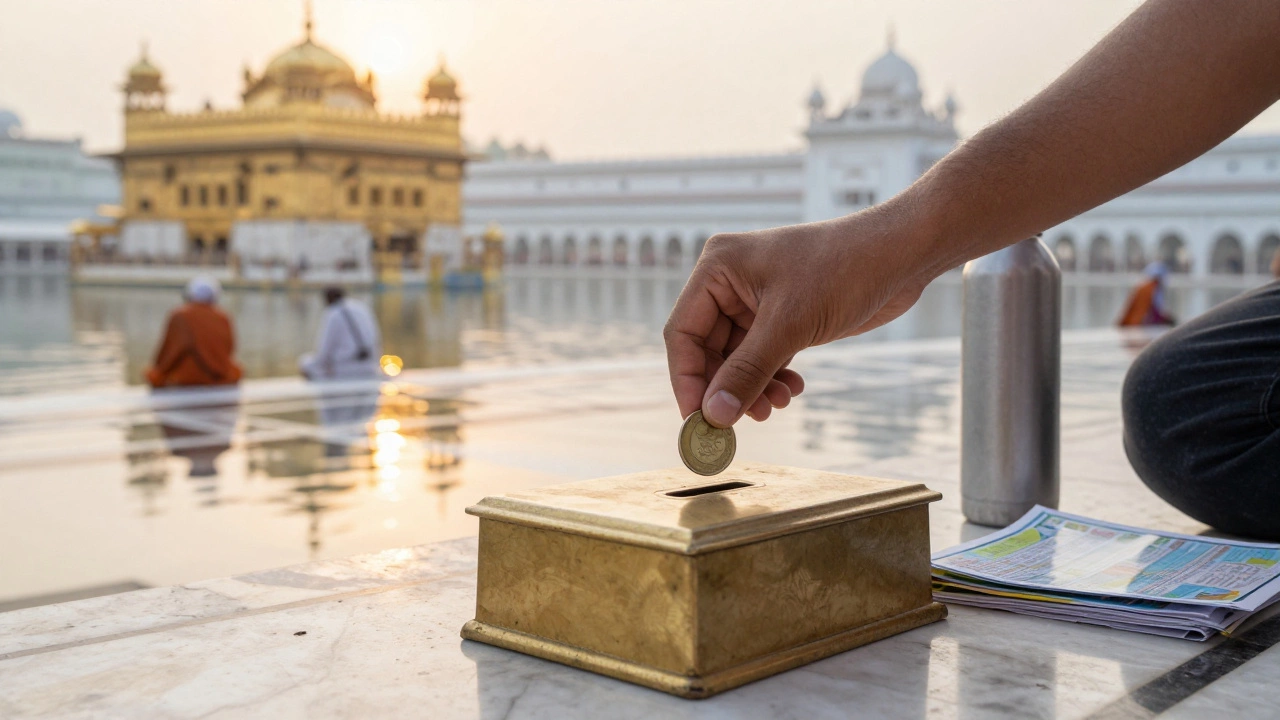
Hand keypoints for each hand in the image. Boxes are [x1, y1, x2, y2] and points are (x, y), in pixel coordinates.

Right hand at [664, 208, 939, 426]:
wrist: (901, 254)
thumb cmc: (845, 269)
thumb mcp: (790, 325)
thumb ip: (747, 372)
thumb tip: (714, 416)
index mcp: (718, 268)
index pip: (682, 333)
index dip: (687, 380)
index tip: (698, 420)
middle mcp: (731, 282)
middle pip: (708, 351)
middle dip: (726, 388)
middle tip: (743, 422)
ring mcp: (757, 300)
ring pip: (737, 359)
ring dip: (752, 387)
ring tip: (777, 405)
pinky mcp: (784, 315)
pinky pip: (763, 357)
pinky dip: (773, 378)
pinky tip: (793, 389)